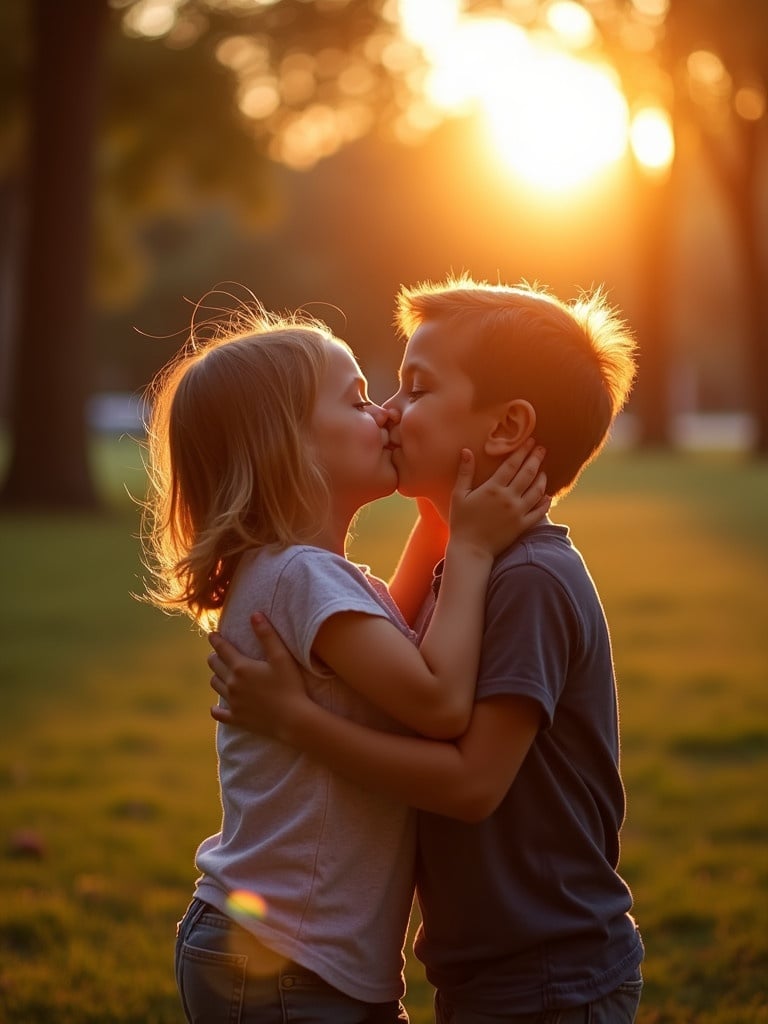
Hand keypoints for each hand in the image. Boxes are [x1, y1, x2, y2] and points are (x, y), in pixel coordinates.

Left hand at [208, 614, 309, 736]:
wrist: (293, 719)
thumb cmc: (290, 685)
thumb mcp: (281, 657)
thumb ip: (267, 635)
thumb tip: (254, 615)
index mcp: (241, 667)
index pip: (222, 649)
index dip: (216, 640)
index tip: (212, 634)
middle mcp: (232, 684)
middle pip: (215, 666)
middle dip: (214, 657)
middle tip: (217, 653)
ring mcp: (233, 702)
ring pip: (215, 685)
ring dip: (216, 677)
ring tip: (221, 674)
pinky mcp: (237, 718)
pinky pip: (220, 714)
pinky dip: (217, 709)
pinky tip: (217, 708)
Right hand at [448, 440, 548, 556]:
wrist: (470, 549)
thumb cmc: (461, 522)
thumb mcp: (459, 495)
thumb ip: (465, 472)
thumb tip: (466, 451)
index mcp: (493, 488)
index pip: (512, 465)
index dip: (522, 451)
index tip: (530, 441)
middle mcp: (509, 498)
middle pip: (527, 474)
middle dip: (535, 459)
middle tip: (541, 449)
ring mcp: (518, 512)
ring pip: (536, 491)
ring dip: (542, 478)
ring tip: (543, 470)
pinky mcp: (522, 526)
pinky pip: (539, 512)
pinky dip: (546, 502)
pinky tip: (548, 496)